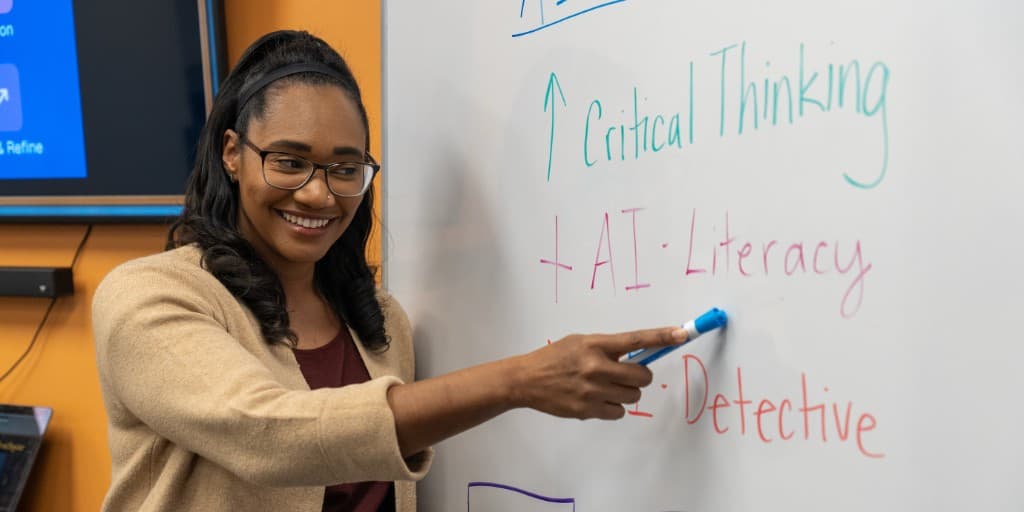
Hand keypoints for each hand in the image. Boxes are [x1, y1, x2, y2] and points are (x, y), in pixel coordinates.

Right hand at [512, 326, 685, 419]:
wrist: (526, 379)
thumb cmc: (555, 358)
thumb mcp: (580, 343)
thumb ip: (608, 348)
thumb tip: (638, 356)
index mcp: (596, 345)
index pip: (636, 339)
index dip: (662, 336)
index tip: (682, 334)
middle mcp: (596, 367)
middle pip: (642, 376)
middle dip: (640, 376)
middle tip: (627, 375)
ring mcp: (592, 391)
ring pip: (632, 396)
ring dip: (625, 393)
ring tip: (606, 387)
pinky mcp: (587, 410)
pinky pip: (618, 412)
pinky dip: (613, 407)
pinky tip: (597, 399)